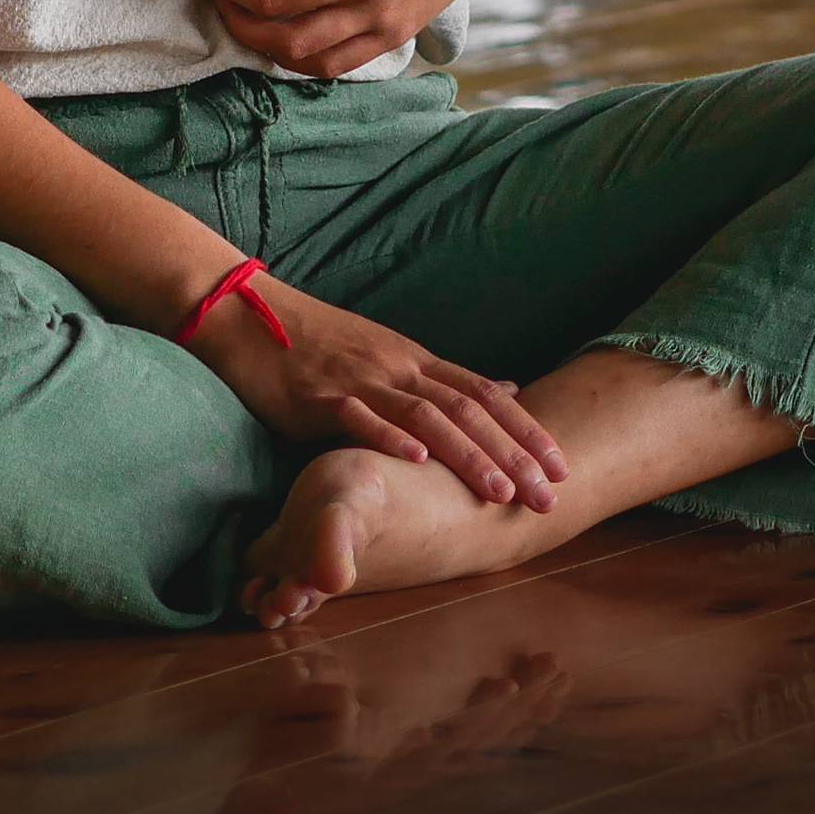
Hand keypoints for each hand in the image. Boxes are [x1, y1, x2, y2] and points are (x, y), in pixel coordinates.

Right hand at [180, 276, 566, 510]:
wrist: (253, 317)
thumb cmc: (321, 345)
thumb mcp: (391, 357)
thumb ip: (443, 381)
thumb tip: (505, 391)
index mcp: (417, 362)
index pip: (484, 395)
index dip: (526, 431)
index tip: (561, 467)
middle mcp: (398, 368)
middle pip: (467, 410)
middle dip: (512, 454)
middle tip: (548, 496)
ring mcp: (361, 380)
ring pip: (425, 417)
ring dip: (467, 455)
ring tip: (501, 491)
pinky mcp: (321, 395)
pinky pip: (359, 417)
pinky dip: (390, 437)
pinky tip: (417, 459)